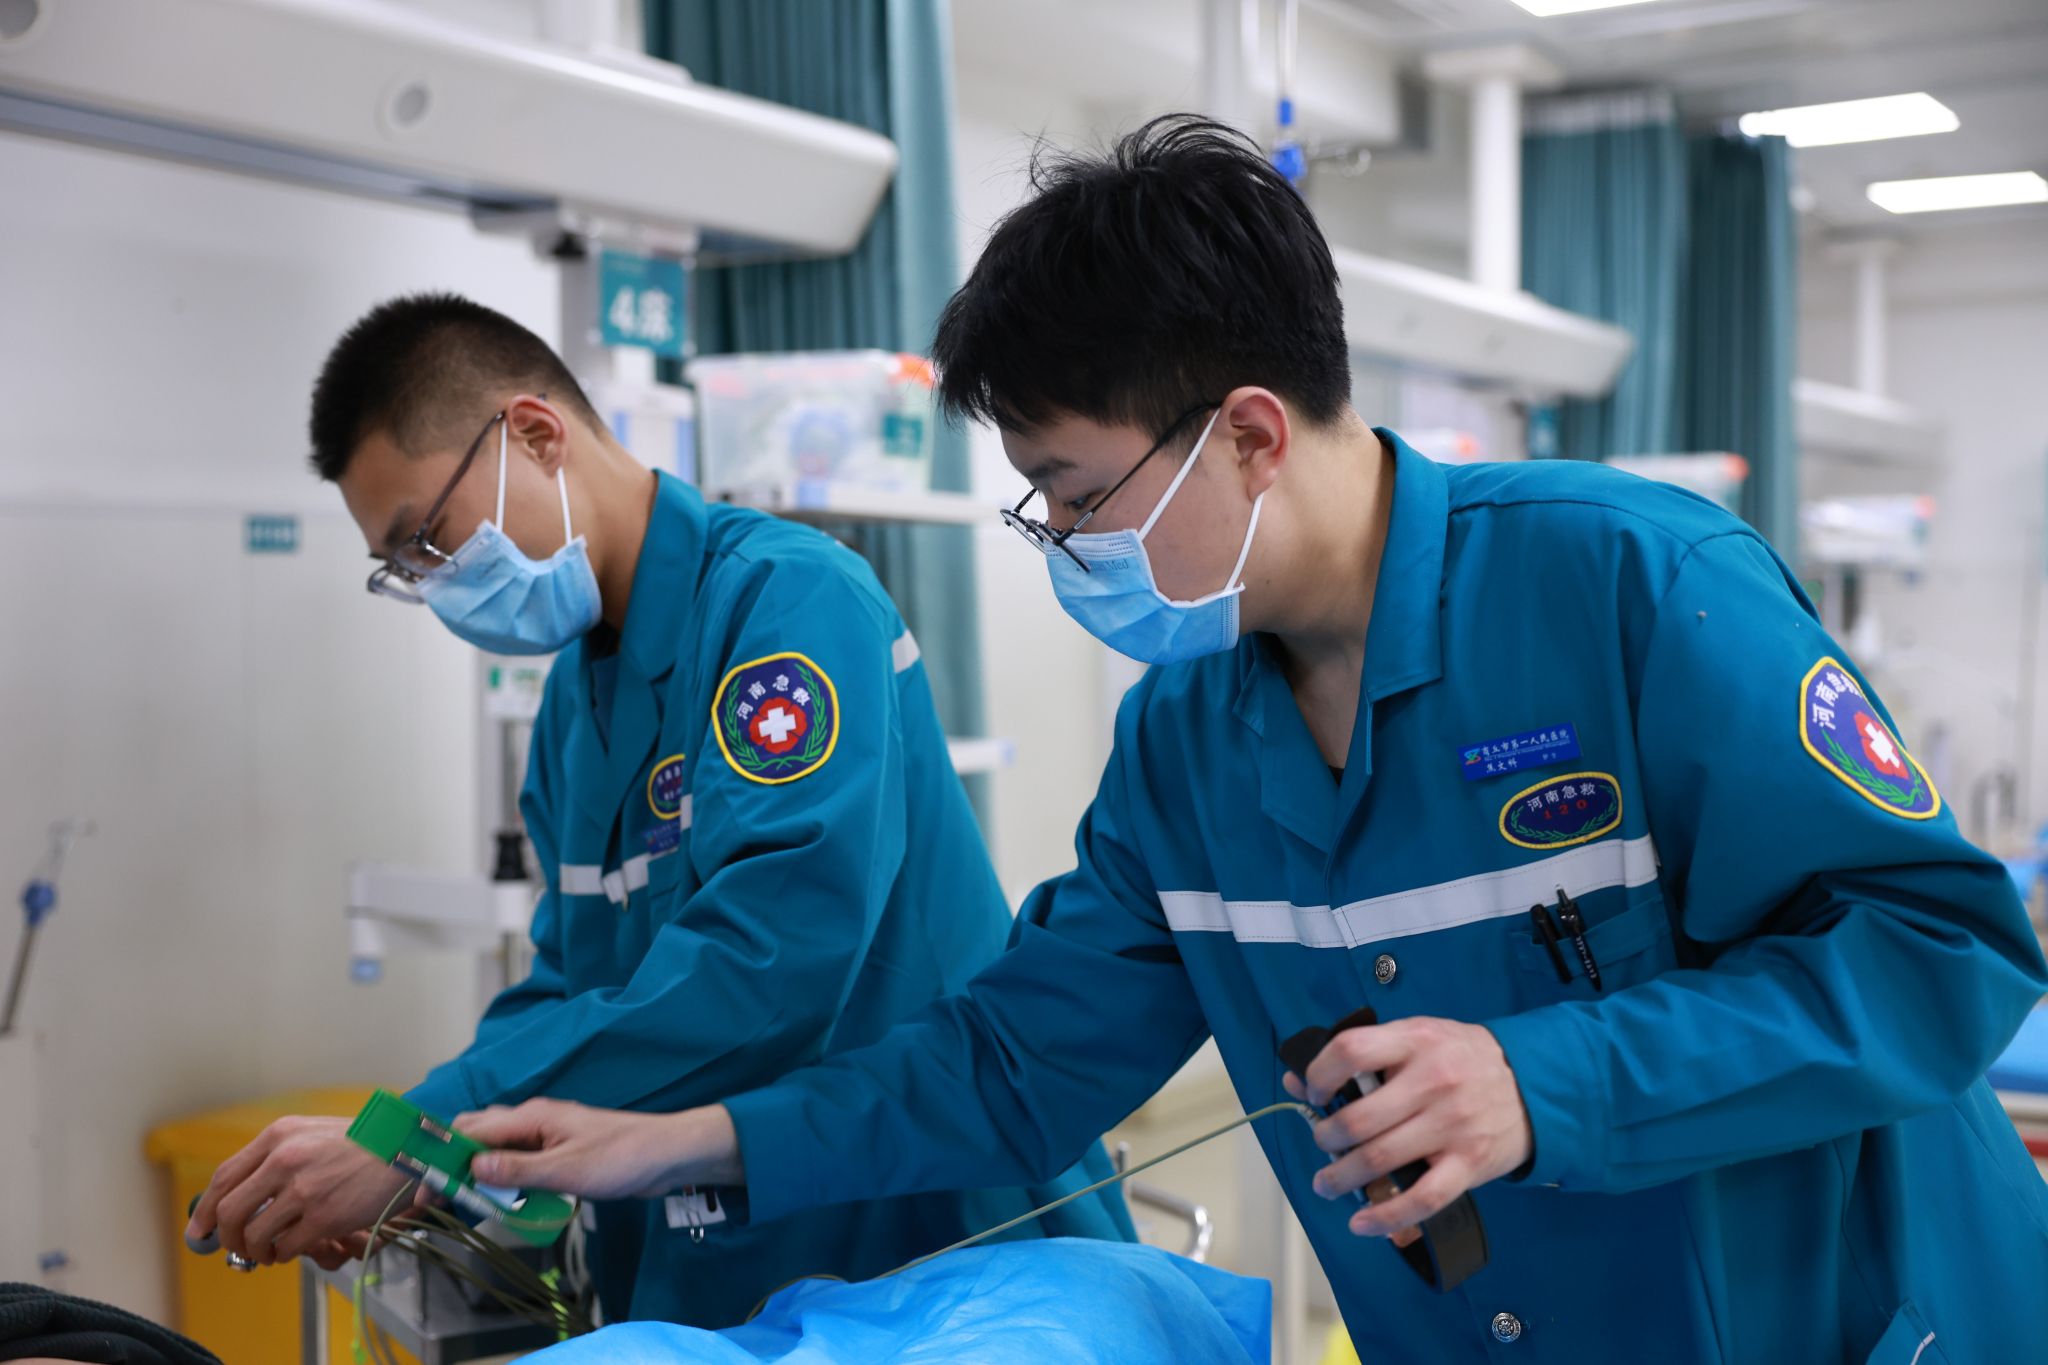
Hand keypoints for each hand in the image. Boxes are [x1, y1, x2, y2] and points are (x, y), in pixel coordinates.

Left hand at [186, 1116, 410, 1266]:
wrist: (408, 1149)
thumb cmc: (363, 1143)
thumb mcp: (313, 1134)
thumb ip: (277, 1158)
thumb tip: (240, 1197)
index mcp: (280, 1135)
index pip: (224, 1178)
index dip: (206, 1210)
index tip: (199, 1231)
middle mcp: (286, 1159)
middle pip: (230, 1211)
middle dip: (228, 1238)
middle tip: (238, 1248)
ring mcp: (304, 1189)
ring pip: (255, 1235)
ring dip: (258, 1251)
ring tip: (272, 1250)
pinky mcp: (325, 1217)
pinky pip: (287, 1248)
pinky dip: (285, 1254)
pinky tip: (295, 1248)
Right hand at [457, 1099, 740, 1200]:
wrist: (667, 1155)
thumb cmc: (622, 1158)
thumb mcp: (567, 1170)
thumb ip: (518, 1171)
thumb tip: (472, 1170)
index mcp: (532, 1117)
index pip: (471, 1132)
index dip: (442, 1159)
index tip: (423, 1189)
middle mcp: (534, 1121)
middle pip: (478, 1136)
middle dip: (452, 1164)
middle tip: (436, 1199)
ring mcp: (547, 1135)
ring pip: (497, 1149)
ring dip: (477, 1173)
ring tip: (459, 1202)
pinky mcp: (559, 1152)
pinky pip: (519, 1162)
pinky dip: (502, 1179)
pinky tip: (498, 1200)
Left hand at [1282, 1016, 1532, 1239]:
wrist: (1536, 1082)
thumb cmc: (1464, 1058)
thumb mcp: (1417, 1037)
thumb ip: (1362, 1054)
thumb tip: (1296, 1078)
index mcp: (1415, 1041)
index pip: (1350, 1051)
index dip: (1319, 1075)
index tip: (1314, 1093)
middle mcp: (1432, 1081)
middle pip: (1358, 1118)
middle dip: (1326, 1138)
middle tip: (1323, 1143)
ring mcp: (1452, 1125)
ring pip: (1380, 1159)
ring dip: (1342, 1177)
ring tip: (1328, 1182)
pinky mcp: (1469, 1163)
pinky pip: (1422, 1198)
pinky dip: (1386, 1216)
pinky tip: (1364, 1222)